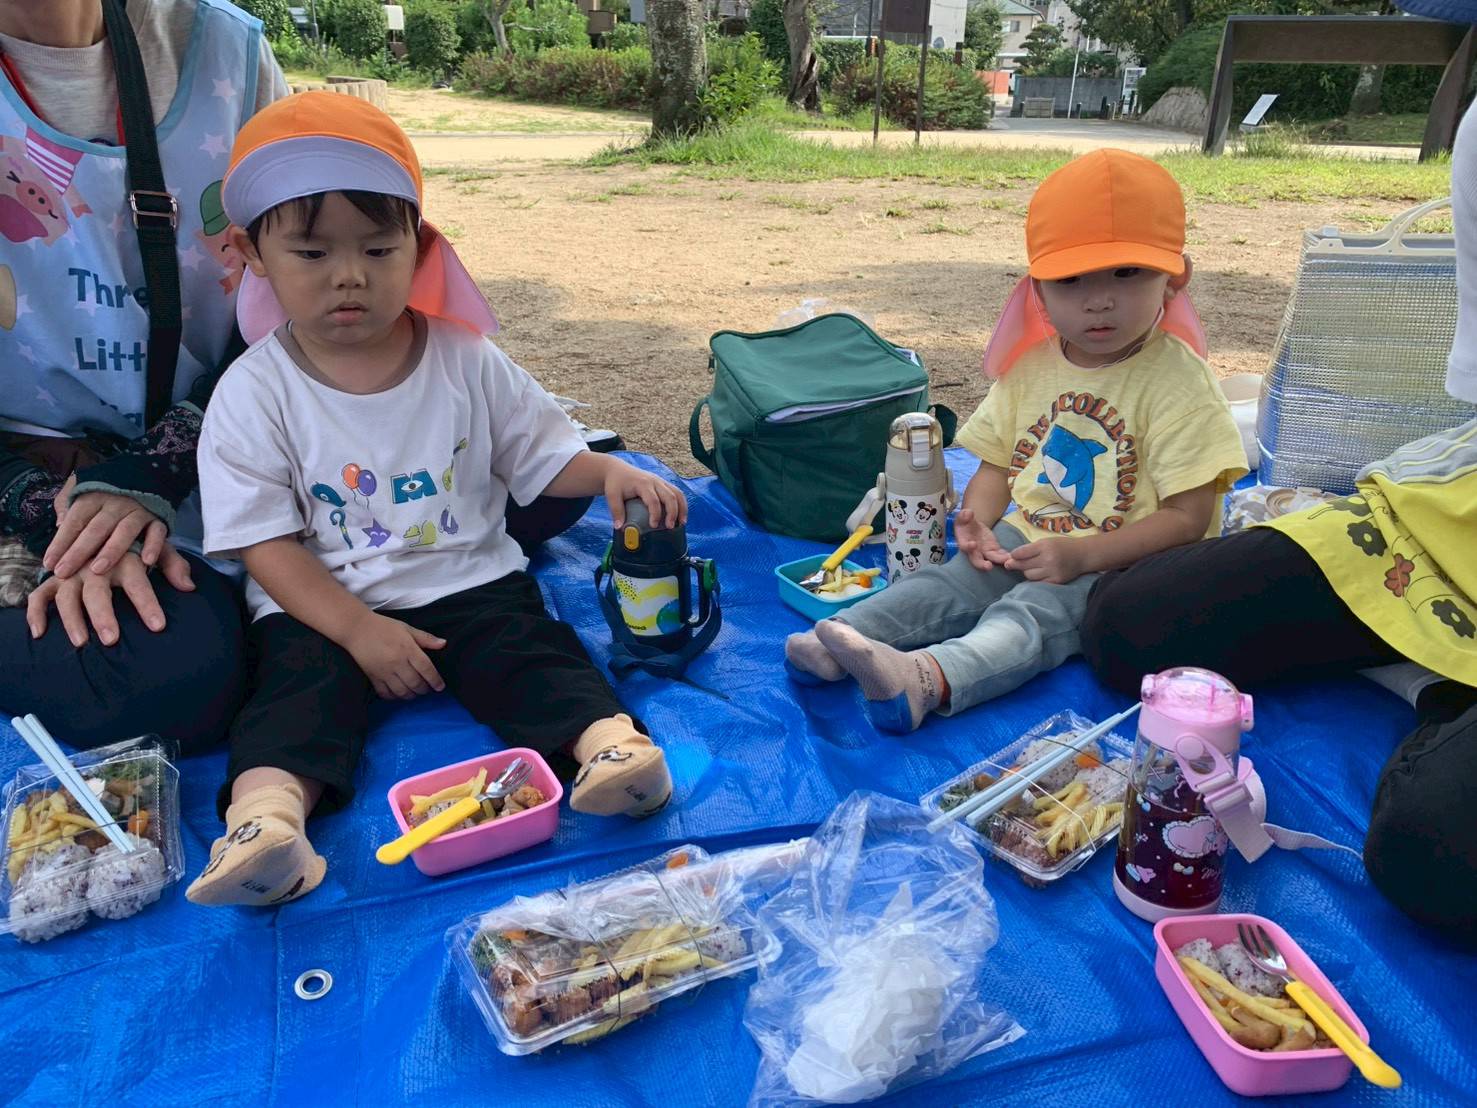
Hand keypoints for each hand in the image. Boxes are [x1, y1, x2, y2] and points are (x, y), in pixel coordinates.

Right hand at [27, 546, 194, 646]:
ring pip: (67, 595)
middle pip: (98, 591)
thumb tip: (190, 586)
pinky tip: (40, 635)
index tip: (158, 626)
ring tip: (82, 644)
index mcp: (124, 558)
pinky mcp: (54, 579)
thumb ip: (173, 565)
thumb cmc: (134, 544)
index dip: (147, 604)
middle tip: (113, 640)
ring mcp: (71, 572)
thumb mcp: (156, 547)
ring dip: (73, 619)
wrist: (100, 522)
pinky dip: (35, 614)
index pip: (138, 582)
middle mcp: (95, 565)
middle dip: (104, 615)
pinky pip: (39, 596)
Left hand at [44, 482, 168, 578]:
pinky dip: (154, 545)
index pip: (74, 521)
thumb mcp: (78, 488)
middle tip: (64, 572)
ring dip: (112, 550)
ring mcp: (138, 510)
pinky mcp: (157, 518)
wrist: (141, 473)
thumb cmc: (102, 491)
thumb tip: (59, 524)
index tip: (49, 564)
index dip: (61, 542)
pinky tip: (146, 562)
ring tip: (97, 570)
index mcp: (93, 497)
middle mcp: (115, 503)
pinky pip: (157, 531)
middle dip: (79, 551)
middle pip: (96, 529)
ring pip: (124, 531)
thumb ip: (66, 504)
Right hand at [346, 612, 445, 699]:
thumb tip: (443, 644)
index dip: (435, 680)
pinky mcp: (373, 677)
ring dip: (411, 695)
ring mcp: (384, 672)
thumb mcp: (406, 628)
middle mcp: (397, 662)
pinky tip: (399, 693)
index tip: (440, 687)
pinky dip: (394, 697)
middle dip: (424, 690)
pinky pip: (385, 693)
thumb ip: (425, 638)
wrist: (356, 628)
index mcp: (408, 649)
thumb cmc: (384, 627)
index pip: (426, 669)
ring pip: (402, 691)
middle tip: (428, 689)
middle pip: (416, 683)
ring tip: (415, 692)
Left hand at [605, 463, 686, 529]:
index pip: (653, 500)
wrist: (617, 470)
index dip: (655, 514)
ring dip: (682, 508)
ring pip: (677, 493)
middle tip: (670, 527)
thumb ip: (616, 511)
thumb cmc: (615, 483)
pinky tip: (680, 515)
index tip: (653, 526)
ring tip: (682, 523)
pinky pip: (677, 492)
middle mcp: (654, 481)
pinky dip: (681, 504)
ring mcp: (660, 481)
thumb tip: (619, 527)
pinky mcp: (663, 483)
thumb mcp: (612, 496)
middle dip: (673, 513)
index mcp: (642, 484)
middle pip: (670, 496)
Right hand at [954, 509, 1010, 570]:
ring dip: (998, 561)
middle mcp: (973, 551)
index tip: (973, 544)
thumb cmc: (965, 522)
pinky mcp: (993, 550)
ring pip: (991, 559)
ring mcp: (984, 552)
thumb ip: (964, 515)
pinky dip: (1005, 556)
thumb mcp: (963, 516)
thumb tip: (967, 513)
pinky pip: (999, 555)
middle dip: (982, 564)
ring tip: (1007, 560)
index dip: (968, 546)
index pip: (965, 546)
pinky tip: (1012, 556)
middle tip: (988, 566)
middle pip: (977, 560)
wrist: (972, 526)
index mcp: (964, 542)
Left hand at [1003, 537, 1090, 583]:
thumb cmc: (1061, 546)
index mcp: (1045, 546)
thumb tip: (1010, 559)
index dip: (1013, 555)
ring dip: (1027, 571)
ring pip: (1029, 575)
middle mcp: (1049, 559)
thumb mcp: (1046, 541)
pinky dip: (1036, 578)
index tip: (1012, 556)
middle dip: (1015, 564)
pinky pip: (1038, 582)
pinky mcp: (1056, 581)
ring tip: (1031, 567)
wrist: (1082, 555)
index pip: (1021, 553)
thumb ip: (1029, 549)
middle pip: (1023, 565)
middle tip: (1012, 564)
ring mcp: (1053, 571)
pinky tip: (1039, 573)